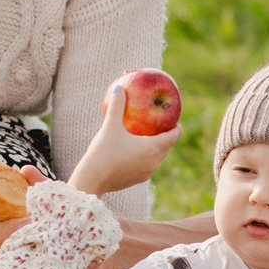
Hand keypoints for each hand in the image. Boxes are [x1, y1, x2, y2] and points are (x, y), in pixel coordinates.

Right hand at [67, 83, 182, 196]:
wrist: (92, 180)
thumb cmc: (103, 152)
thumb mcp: (110, 126)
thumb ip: (116, 106)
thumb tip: (119, 88)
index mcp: (153, 148)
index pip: (173, 136)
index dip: (177, 128)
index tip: (176, 120)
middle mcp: (154, 162)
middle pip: (167, 147)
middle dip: (166, 136)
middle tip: (161, 125)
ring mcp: (146, 173)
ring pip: (157, 158)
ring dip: (156, 147)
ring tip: (149, 137)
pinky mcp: (137, 180)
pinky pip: (147, 165)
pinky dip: (146, 157)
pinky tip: (135, 151)